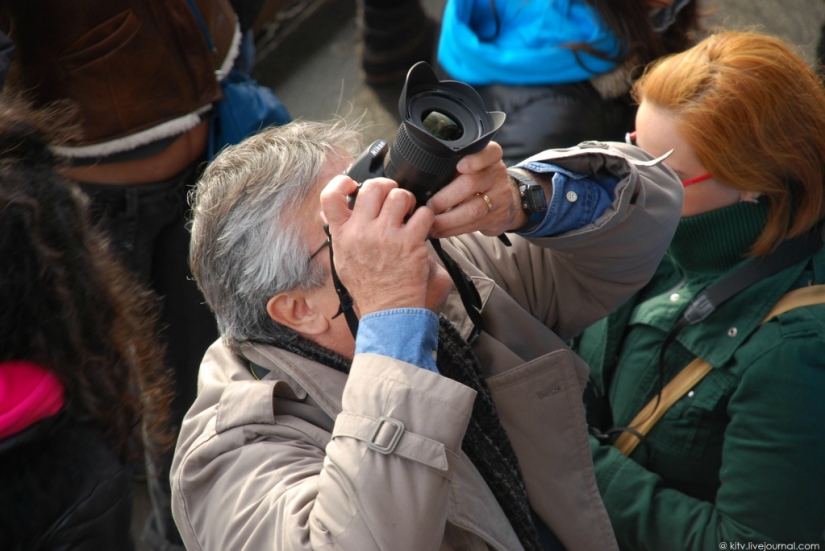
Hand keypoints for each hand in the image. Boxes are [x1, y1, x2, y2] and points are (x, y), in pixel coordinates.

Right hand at [320, 175, 434, 315]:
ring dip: (407, 200)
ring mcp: (386, 235)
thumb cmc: (367, 287)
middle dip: (386, 186)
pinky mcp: (410, 242)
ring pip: (399, 195)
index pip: (330, 197)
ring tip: (409, 213)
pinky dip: (425, 216)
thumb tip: (328, 213)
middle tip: (392, 197)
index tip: (352, 184)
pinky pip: (423, 213)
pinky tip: (422, 227)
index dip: (341, 182)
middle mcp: (362, 232)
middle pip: (373, 187)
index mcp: (343, 234)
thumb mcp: (342, 260)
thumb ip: (339, 234)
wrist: (387, 310)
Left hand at [428, 142, 526, 237]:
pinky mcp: (496, 217)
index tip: (460, 167)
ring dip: (448, 220)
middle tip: (430, 207)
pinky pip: (473, 225)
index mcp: (489, 156)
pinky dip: (453, 230)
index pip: (489, 152)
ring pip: (473, 209)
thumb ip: (453, 165)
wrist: (505, 201)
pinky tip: (439, 230)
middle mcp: (496, 174)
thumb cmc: (477, 179)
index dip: (476, 160)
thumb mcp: (470, 164)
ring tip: (431, 224)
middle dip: (446, 198)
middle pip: (472, 184)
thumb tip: (419, 174)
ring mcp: (499, 197)